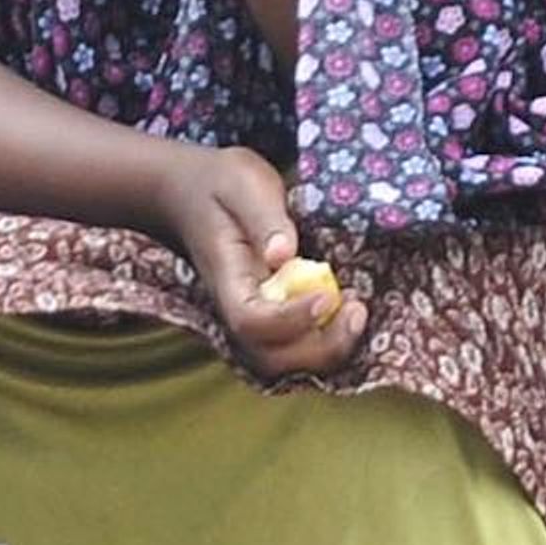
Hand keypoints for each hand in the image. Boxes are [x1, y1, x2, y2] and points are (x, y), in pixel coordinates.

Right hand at [158, 143, 368, 379]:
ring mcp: (253, 316)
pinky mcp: (270, 315)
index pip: (251, 321)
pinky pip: (296, 346)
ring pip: (286, 361)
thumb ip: (264, 218)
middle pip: (271, 358)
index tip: (328, 294)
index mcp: (226, 278)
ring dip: (328, 349)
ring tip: (357, 311)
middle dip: (320, 347)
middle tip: (357, 309)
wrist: (188, 192)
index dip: (292, 319)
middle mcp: (236, 308)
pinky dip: (327, 341)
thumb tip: (284, 254)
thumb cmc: (219, 184)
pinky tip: (349, 309)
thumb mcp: (243, 183)